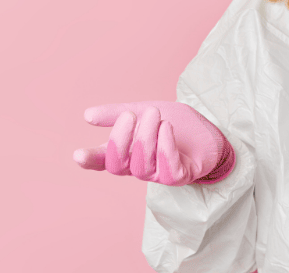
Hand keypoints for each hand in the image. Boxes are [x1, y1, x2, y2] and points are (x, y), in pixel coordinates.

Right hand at [73, 101, 234, 185]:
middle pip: (119, 165)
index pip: (103, 161)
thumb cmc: (175, 124)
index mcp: (127, 153)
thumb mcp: (144, 111)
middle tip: (131, 114)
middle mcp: (139, 167)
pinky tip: (167, 128)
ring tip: (156, 115)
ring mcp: (159, 174)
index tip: (78, 154)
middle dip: (121, 140)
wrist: (210, 130)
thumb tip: (87, 115)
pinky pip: (168, 170)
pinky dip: (165, 148)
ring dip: (146, 138)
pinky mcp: (180, 176)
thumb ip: (118, 114)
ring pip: (142, 166)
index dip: (90, 160)